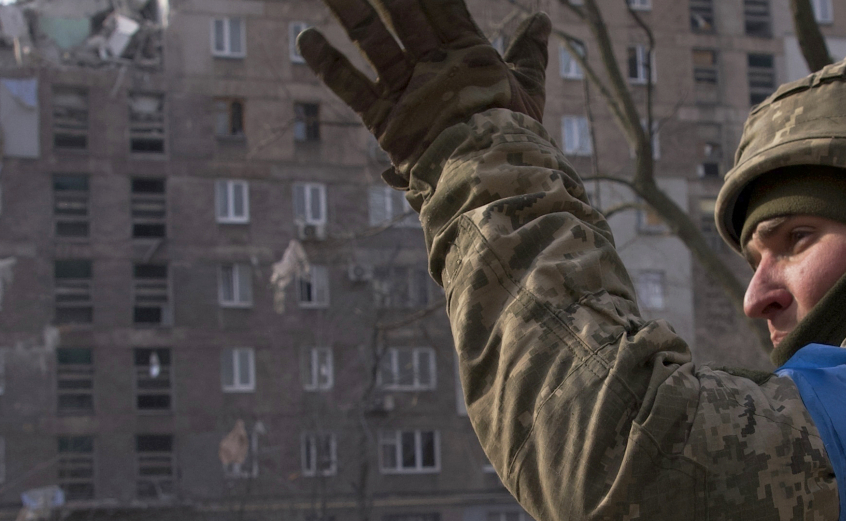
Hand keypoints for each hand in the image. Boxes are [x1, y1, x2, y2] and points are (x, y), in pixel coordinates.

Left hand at [298, 0, 549, 179]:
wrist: (495, 178)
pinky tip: (305, 36)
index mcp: (471, 54)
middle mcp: (434, 63)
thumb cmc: (517, 140)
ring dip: (348, 7)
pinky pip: (349, 85)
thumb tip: (541, 21)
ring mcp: (407, 87)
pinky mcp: (385, 117)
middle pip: (403, 11)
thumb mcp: (529, 91)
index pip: (445, 5)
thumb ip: (530, 55)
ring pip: (370, 35)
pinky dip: (326, 62)